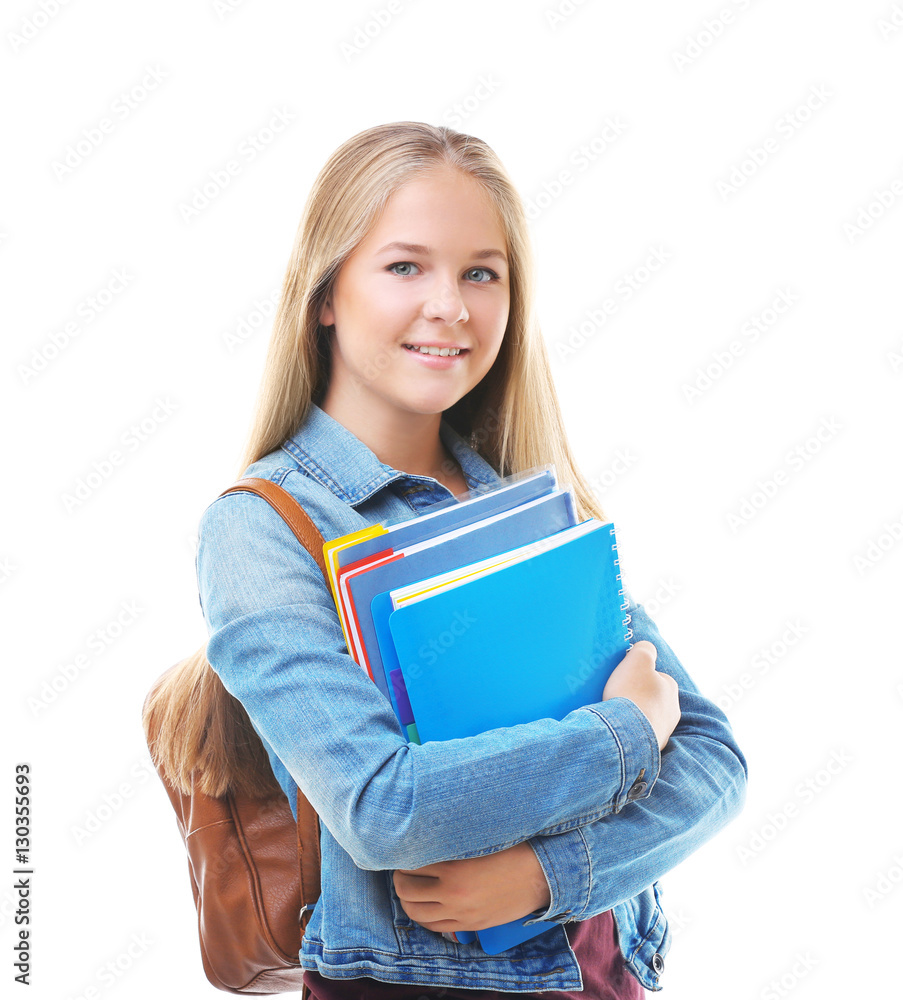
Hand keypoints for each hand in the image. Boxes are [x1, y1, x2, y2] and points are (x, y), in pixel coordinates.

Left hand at [392, 841, 550, 932]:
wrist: (540, 875)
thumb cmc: (511, 848)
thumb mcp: (478, 839)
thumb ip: (451, 839)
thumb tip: (426, 831)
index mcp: (453, 868)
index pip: (411, 864)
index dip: (403, 855)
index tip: (403, 847)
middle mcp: (452, 893)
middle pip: (406, 890)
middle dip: (399, 878)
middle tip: (402, 867)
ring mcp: (460, 913)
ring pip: (416, 913)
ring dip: (407, 898)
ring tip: (410, 886)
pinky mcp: (470, 925)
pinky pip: (435, 927)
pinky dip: (423, 916)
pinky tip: (424, 905)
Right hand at [603, 639, 679, 749]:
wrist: (625, 736)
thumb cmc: (632, 694)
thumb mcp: (638, 659)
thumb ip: (645, 649)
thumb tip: (647, 647)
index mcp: (671, 688)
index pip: (655, 676)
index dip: (638, 675)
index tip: (624, 679)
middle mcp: (672, 710)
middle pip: (650, 697)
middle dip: (636, 696)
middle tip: (617, 695)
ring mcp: (662, 731)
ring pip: (645, 717)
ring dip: (632, 715)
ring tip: (613, 714)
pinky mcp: (650, 749)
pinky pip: (637, 736)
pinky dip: (628, 732)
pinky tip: (616, 729)